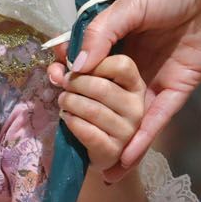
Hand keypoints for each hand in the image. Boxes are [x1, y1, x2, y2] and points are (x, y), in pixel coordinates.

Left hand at [47, 53, 146, 175]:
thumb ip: (76, 55)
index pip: (122, 65)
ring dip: (68, 103)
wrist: (92, 144)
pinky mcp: (116, 149)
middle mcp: (137, 105)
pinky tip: (67, 118)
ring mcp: (129, 129)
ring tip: (63, 103)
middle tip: (63, 86)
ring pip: (92, 110)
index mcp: (135, 83)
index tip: (78, 67)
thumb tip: (63, 52)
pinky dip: (71, 123)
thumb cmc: (91, 103)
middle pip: (102, 88)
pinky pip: (89, 133)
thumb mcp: (86, 71)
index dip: (95, 64)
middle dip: (74, 84)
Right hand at [70, 0, 200, 182]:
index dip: (72, 76)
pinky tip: (124, 160)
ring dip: (116, 140)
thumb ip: (101, 34)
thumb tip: (76, 66)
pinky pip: (157, 119)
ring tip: (98, 169)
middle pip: (106, 94)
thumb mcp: (129, 5)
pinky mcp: (178, 89)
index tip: (55, 83)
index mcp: (120, 39)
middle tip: (66, 125)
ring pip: (131, 114)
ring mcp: (156, 78)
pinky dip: (141, 140)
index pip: (89, 64)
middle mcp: (135, 63)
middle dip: (87, 113)